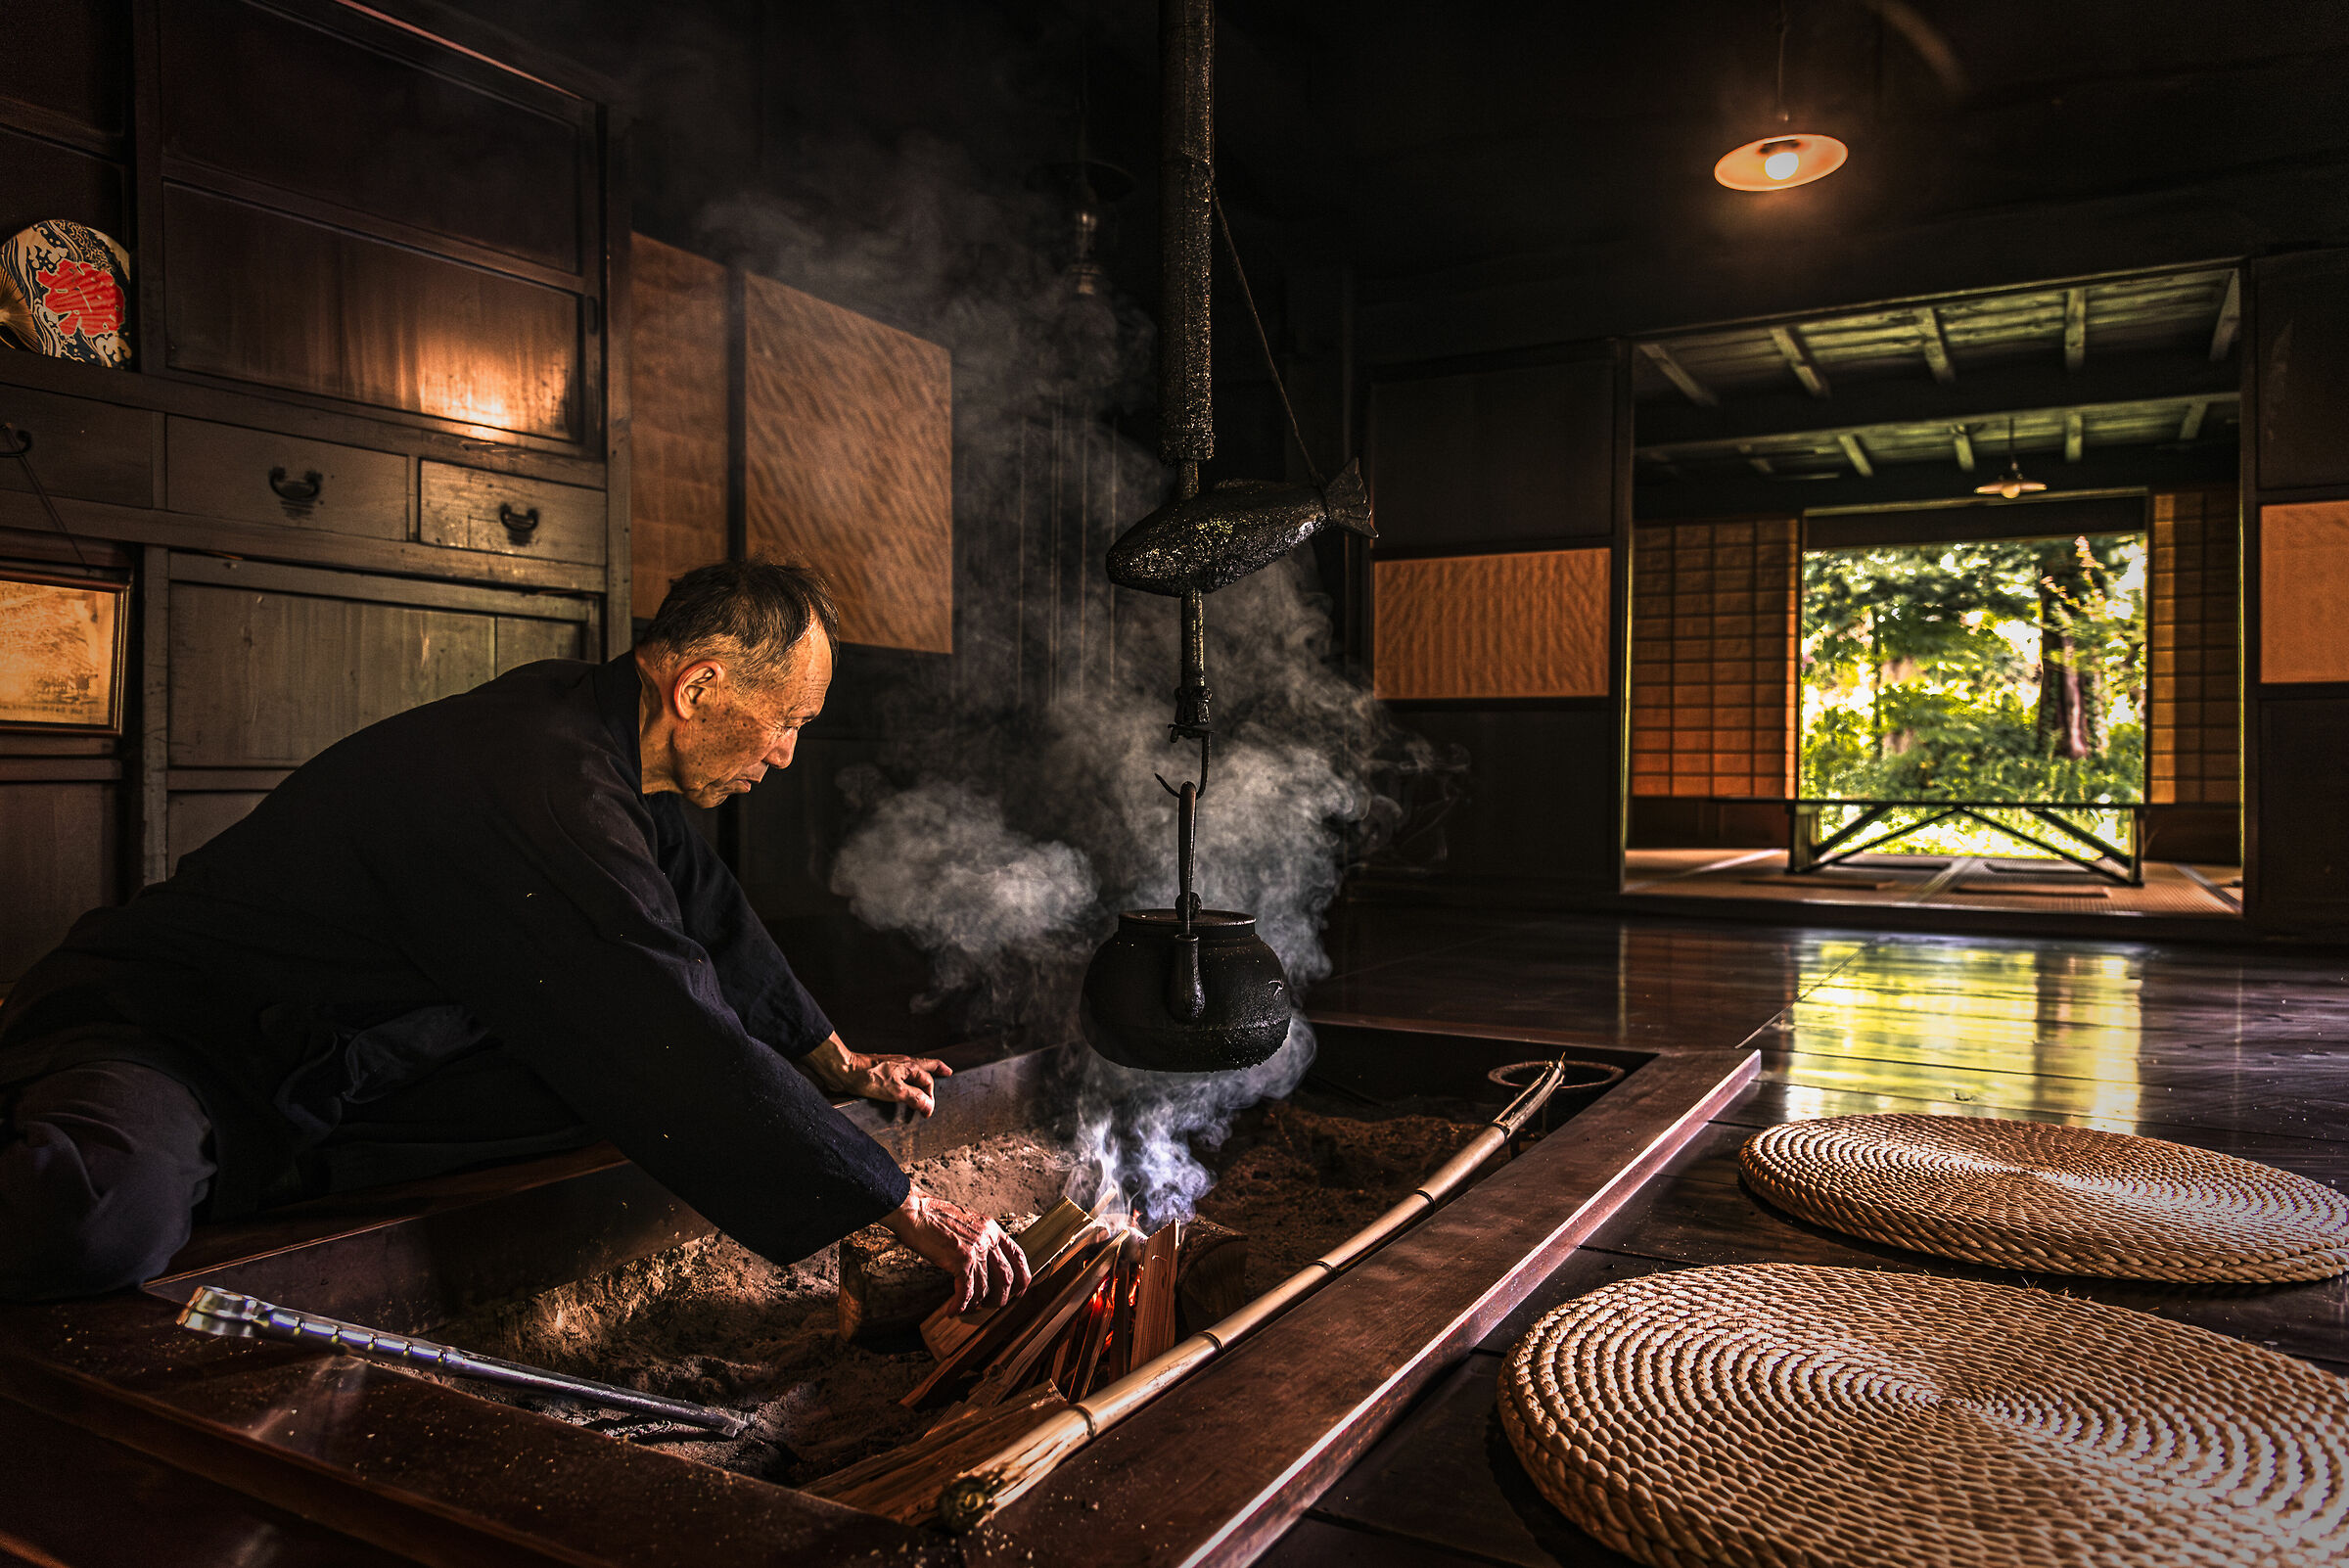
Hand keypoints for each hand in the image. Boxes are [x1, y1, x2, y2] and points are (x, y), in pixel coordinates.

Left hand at [804, 1033, 951, 1115]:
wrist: (843, 1069)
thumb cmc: (866, 1077)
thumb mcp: (894, 1091)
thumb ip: (914, 1098)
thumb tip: (930, 1105)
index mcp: (908, 1065)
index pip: (927, 1081)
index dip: (930, 1097)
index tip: (928, 1112)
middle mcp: (902, 1062)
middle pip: (925, 1065)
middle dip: (937, 1069)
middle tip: (946, 1072)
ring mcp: (891, 1065)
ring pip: (912, 1069)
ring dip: (921, 1074)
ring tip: (926, 1080)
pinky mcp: (880, 1070)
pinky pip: (899, 1073)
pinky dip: (907, 1078)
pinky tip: (901, 1085)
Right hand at [882, 1187, 1030, 1313]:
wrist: (915, 1210)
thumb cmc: (933, 1217)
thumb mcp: (966, 1223)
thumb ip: (978, 1239)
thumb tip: (981, 1263)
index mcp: (992, 1229)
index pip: (1018, 1255)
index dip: (1023, 1277)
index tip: (1019, 1290)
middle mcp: (988, 1239)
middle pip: (1007, 1277)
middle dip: (1002, 1297)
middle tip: (992, 1306)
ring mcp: (976, 1249)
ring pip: (986, 1288)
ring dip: (978, 1304)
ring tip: (968, 1309)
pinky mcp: (961, 1260)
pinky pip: (967, 1291)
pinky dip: (960, 1305)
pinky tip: (952, 1310)